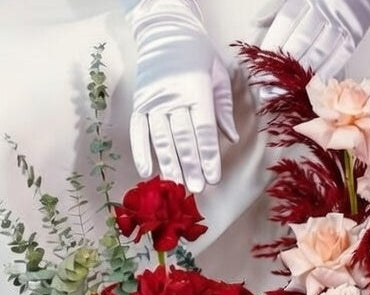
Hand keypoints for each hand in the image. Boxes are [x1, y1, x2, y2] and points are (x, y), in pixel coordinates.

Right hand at [126, 0, 238, 192]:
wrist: (166, 31)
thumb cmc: (197, 55)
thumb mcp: (218, 74)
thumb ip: (223, 108)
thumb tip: (231, 138)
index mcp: (196, 89)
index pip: (203, 129)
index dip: (208, 156)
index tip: (213, 178)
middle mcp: (173, 96)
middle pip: (182, 138)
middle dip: (190, 166)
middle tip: (196, 189)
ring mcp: (153, 101)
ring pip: (161, 138)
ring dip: (169, 165)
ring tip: (177, 186)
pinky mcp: (139, 104)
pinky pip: (138, 131)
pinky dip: (141, 152)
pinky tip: (147, 172)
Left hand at [258, 0, 369, 79]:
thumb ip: (280, 7)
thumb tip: (258, 23)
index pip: (286, 21)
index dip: (272, 43)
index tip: (261, 61)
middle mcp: (326, 9)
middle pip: (300, 41)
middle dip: (283, 67)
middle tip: (270, 86)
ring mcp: (342, 23)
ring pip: (319, 53)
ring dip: (301, 76)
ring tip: (287, 91)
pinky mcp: (355, 34)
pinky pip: (339, 57)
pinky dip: (324, 73)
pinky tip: (313, 85)